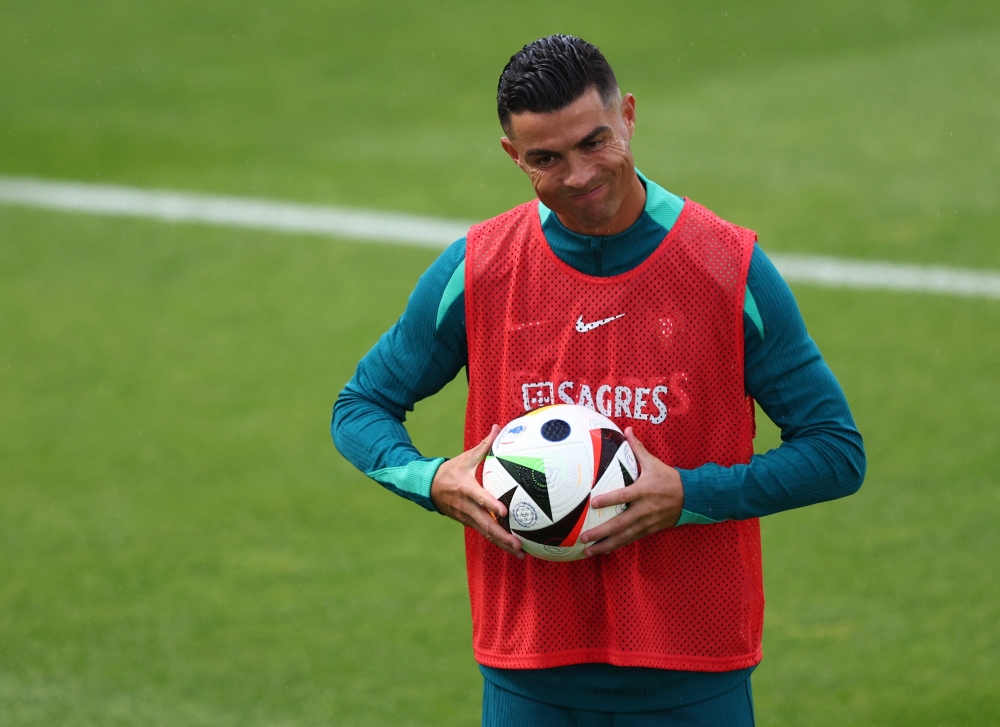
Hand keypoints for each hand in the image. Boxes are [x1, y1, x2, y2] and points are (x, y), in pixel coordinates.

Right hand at [430, 424, 524, 559]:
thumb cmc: (451, 470)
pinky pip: (484, 533)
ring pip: (486, 533)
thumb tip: (498, 427)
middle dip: (502, 535)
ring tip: (521, 553)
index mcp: (466, 488)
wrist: (428, 487)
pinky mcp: (468, 523)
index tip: (504, 511)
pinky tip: (512, 549)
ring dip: (502, 544)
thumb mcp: (466, 457)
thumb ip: (484, 445)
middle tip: (518, 544)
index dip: (491, 504)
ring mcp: (466, 517)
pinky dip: (497, 542)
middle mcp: (466, 506)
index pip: (480, 497)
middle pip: (485, 524)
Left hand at [580, 427, 683, 556]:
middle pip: (620, 523)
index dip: (609, 500)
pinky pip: (631, 539)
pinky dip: (616, 546)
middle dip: (601, 532)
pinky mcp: (649, 530)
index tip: (593, 503)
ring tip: (587, 551)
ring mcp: (647, 522)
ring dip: (605, 545)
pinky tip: (603, 550)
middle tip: (583, 537)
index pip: (624, 496)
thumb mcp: (654, 463)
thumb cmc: (669, 478)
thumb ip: (638, 448)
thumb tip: (627, 429)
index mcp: (644, 491)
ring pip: (624, 537)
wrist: (692, 497)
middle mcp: (644, 509)